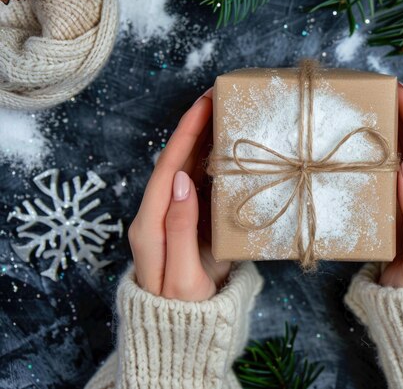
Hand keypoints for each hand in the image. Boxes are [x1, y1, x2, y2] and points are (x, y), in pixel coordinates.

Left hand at [127, 88, 230, 300]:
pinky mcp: (190, 222)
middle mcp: (160, 213)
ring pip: (189, 169)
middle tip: (217, 97)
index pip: (167, 168)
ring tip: (224, 113)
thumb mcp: (181, 274)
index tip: (203, 104)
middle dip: (195, 127)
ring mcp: (175, 217)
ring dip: (204, 140)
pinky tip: (227, 149)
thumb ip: (179, 227)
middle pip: (176, 161)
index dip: (185, 134)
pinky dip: (213, 162)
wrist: (184, 329)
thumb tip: (181, 178)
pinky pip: (200, 185)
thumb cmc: (183, 308)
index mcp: (151, 223)